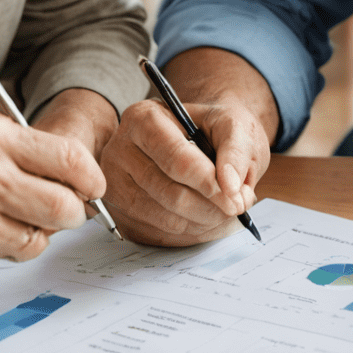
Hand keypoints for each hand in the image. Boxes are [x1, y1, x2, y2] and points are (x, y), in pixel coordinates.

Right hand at [0, 112, 107, 260]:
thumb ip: (31, 152)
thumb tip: (82, 182)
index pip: (69, 157)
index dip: (91, 178)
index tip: (94, 187)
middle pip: (65, 202)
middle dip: (76, 212)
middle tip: (69, 211)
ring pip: (46, 229)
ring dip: (48, 230)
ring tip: (28, 218)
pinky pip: (22, 248)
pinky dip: (25, 244)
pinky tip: (6, 231)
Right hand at [101, 96, 271, 245]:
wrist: (198, 138)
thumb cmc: (212, 129)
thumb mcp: (233, 125)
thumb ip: (235, 151)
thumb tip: (230, 186)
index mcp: (144, 118)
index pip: (175, 158)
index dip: (208, 181)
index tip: (235, 197)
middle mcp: (121, 150)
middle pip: (170, 192)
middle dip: (211, 206)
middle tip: (237, 206)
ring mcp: (116, 184)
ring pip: (165, 218)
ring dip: (204, 221)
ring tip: (225, 211)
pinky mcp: (121, 212)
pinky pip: (159, 234)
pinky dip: (191, 231)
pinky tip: (207, 218)